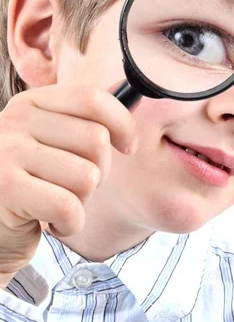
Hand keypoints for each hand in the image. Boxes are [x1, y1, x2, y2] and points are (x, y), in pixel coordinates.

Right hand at [0, 84, 136, 288]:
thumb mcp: (50, 142)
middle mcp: (15, 121)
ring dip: (82, 200)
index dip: (122, 122)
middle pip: (96, 139)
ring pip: (87, 176)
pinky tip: (52, 222)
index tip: (128, 147)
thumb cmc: (30, 185)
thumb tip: (133, 106)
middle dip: (100, 171)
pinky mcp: (7, 189)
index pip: (91, 98)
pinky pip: (68, 206)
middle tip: (74, 187)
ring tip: (58, 204)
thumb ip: (84, 122)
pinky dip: (70, 223)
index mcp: (30, 103)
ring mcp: (7, 153)